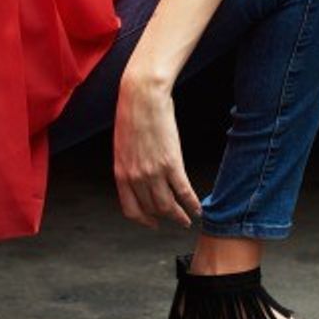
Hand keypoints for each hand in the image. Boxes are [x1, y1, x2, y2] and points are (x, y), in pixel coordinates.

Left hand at [113, 75, 201, 229]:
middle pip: (152, 209)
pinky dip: (192, 204)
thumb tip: (140, 177)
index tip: (152, 223)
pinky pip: (183, 191)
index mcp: (121, 172)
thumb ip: (130, 164)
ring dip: (180, 216)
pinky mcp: (171, 163)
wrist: (142, 95)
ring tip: (188, 219)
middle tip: (176, 221)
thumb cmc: (132, 113)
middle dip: (165, 218)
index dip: (143, 220)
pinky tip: (197, 208)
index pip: (131, 208)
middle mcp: (135, 177)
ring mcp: (153, 172)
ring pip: (168, 206)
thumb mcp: (123, 144)